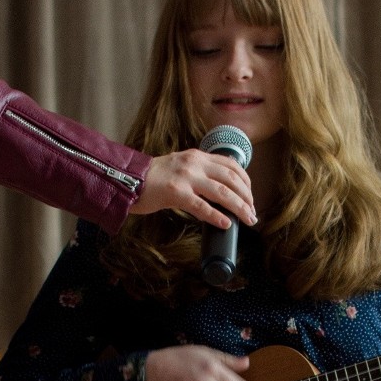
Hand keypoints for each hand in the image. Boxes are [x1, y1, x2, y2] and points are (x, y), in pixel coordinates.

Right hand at [132, 150, 256, 228]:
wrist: (128, 179)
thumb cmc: (154, 179)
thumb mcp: (181, 167)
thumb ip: (199, 174)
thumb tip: (220, 192)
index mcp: (197, 156)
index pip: (231, 165)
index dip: (246, 181)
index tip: (251, 196)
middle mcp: (194, 163)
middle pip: (231, 179)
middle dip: (247, 197)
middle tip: (253, 212)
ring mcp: (185, 177)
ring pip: (222, 192)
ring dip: (239, 207)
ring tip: (248, 219)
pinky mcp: (175, 193)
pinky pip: (202, 207)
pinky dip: (217, 216)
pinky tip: (226, 224)